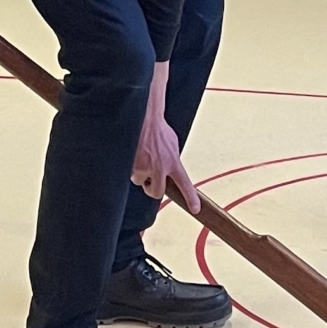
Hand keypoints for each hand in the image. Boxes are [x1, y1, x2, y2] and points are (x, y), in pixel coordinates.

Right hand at [131, 60, 198, 209]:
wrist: (145, 117)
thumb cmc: (158, 129)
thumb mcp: (172, 145)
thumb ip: (171, 160)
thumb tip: (169, 170)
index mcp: (174, 162)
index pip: (185, 184)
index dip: (190, 198)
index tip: (196, 209)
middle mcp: (161, 167)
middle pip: (157, 192)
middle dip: (152, 189)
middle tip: (150, 182)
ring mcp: (147, 167)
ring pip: (140, 181)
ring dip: (140, 173)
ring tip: (141, 156)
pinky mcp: (133, 164)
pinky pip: (130, 172)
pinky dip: (131, 166)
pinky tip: (134, 153)